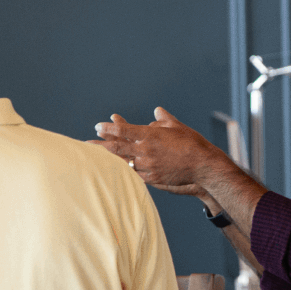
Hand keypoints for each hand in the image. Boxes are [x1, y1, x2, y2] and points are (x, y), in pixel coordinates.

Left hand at [93, 107, 224, 194]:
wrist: (204, 166)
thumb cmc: (192, 143)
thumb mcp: (177, 126)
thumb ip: (163, 119)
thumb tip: (156, 111)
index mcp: (149, 135)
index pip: (123, 130)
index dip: (109, 128)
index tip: (99, 126)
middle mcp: (145, 151)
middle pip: (116, 148)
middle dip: (99, 146)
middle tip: (86, 144)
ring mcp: (148, 166)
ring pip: (123, 163)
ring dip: (108, 161)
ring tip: (95, 159)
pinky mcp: (153, 178)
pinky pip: (133, 175)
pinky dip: (123, 171)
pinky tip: (115, 171)